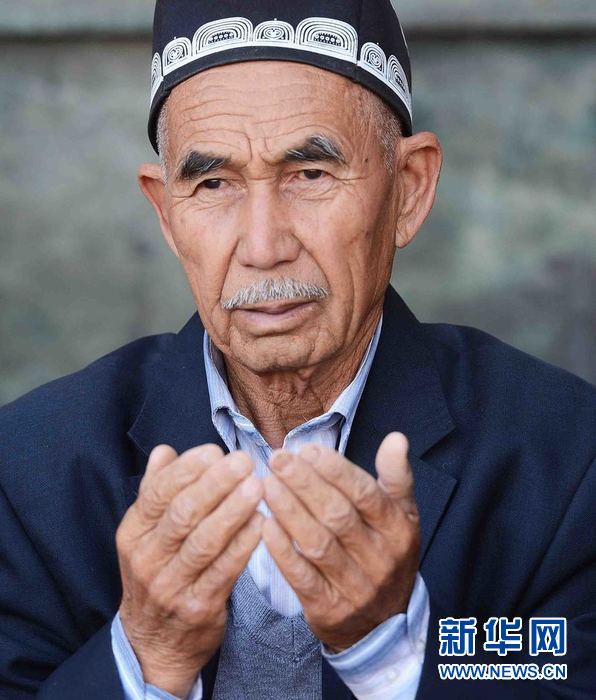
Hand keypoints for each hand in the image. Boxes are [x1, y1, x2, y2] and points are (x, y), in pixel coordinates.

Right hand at [115, 444, 263, 696]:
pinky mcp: (198, 607)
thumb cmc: (158, 573)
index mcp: (133, 532)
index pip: (158, 493)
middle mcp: (147, 558)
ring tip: (258, 486)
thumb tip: (165, 450)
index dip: (187, 470)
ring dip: (234, 510)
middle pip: (183, 514)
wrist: (153, 644)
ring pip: (205, 541)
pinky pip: (225, 571)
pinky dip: (244, 544)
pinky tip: (262, 523)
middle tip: (244, 462)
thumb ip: (156, 491)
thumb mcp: (145, 534)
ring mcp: (171, 586)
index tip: (215, 450)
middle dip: (216, 484)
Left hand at [262, 432, 418, 650]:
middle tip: (277, 459)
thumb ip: (396, 476)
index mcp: (398, 529)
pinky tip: (265, 524)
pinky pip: (302, 577)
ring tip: (266, 484)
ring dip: (289, 511)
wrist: (385, 623)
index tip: (307, 449)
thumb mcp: (402, 514)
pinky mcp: (329, 609)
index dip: (335, 470)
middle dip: (305, 483)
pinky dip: (282, 551)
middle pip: (338, 516)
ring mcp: (354, 586)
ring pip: (317, 544)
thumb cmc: (386, 552)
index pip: (365, 494)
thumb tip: (396, 438)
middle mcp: (380, 558)